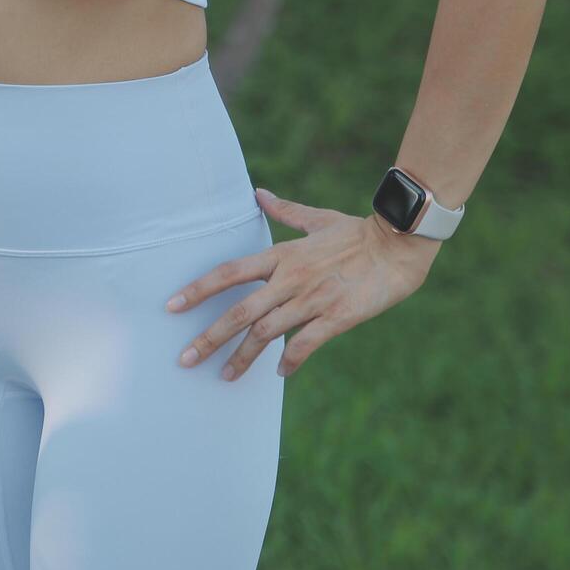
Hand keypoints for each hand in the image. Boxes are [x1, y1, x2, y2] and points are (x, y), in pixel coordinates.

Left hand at [166, 186, 442, 380]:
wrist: (397, 244)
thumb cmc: (357, 231)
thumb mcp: (316, 219)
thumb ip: (284, 211)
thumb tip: (258, 193)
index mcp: (281, 255)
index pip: (228, 273)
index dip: (198, 290)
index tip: (172, 307)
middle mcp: (290, 279)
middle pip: (239, 312)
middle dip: (208, 338)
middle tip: (184, 359)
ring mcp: (312, 300)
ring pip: (266, 334)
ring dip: (242, 358)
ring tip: (223, 376)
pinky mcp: (337, 317)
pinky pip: (305, 345)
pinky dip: (290, 361)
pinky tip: (279, 374)